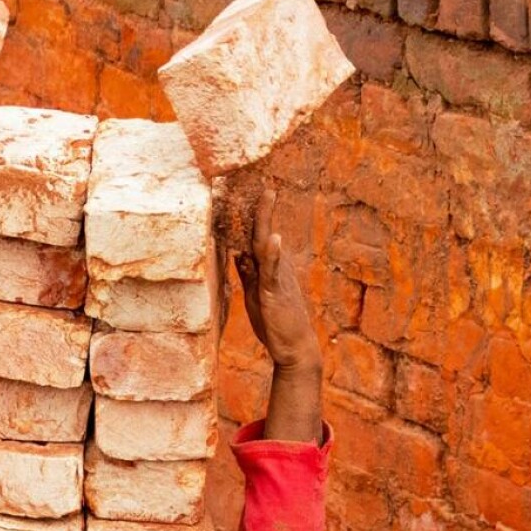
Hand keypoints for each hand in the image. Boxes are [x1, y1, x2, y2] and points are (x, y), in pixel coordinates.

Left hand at [234, 189, 319, 371]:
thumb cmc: (275, 323)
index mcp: (270, 268)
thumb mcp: (256, 294)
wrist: (293, 347)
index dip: (253, 217)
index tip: (247, 193)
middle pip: (264, 234)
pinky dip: (273, 254)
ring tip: (267, 196)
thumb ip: (248, 274)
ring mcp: (276, 279)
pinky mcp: (274, 293)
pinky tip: (273, 237)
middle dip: (262, 208)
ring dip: (266, 220)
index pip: (258, 237)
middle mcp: (276, 268)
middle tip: (264, 183)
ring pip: (267, 246)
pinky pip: (273, 271)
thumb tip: (237, 253)